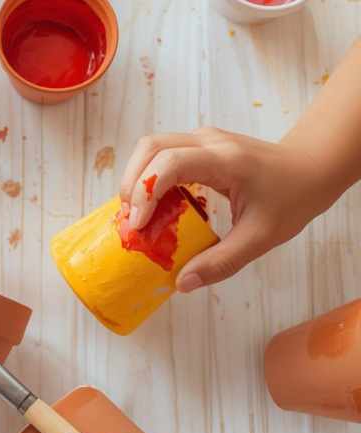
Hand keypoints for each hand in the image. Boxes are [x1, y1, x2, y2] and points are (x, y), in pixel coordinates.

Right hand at [119, 128, 338, 291]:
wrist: (313, 166)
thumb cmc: (292, 197)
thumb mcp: (260, 237)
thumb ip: (221, 262)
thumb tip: (181, 283)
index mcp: (225, 160)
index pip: (170, 163)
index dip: (145, 191)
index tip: (138, 225)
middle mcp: (209, 141)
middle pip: (150, 147)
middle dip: (131, 183)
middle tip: (130, 221)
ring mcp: (202, 138)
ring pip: (151, 147)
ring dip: (135, 178)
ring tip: (136, 214)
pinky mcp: (199, 144)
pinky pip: (161, 154)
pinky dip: (147, 176)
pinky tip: (151, 205)